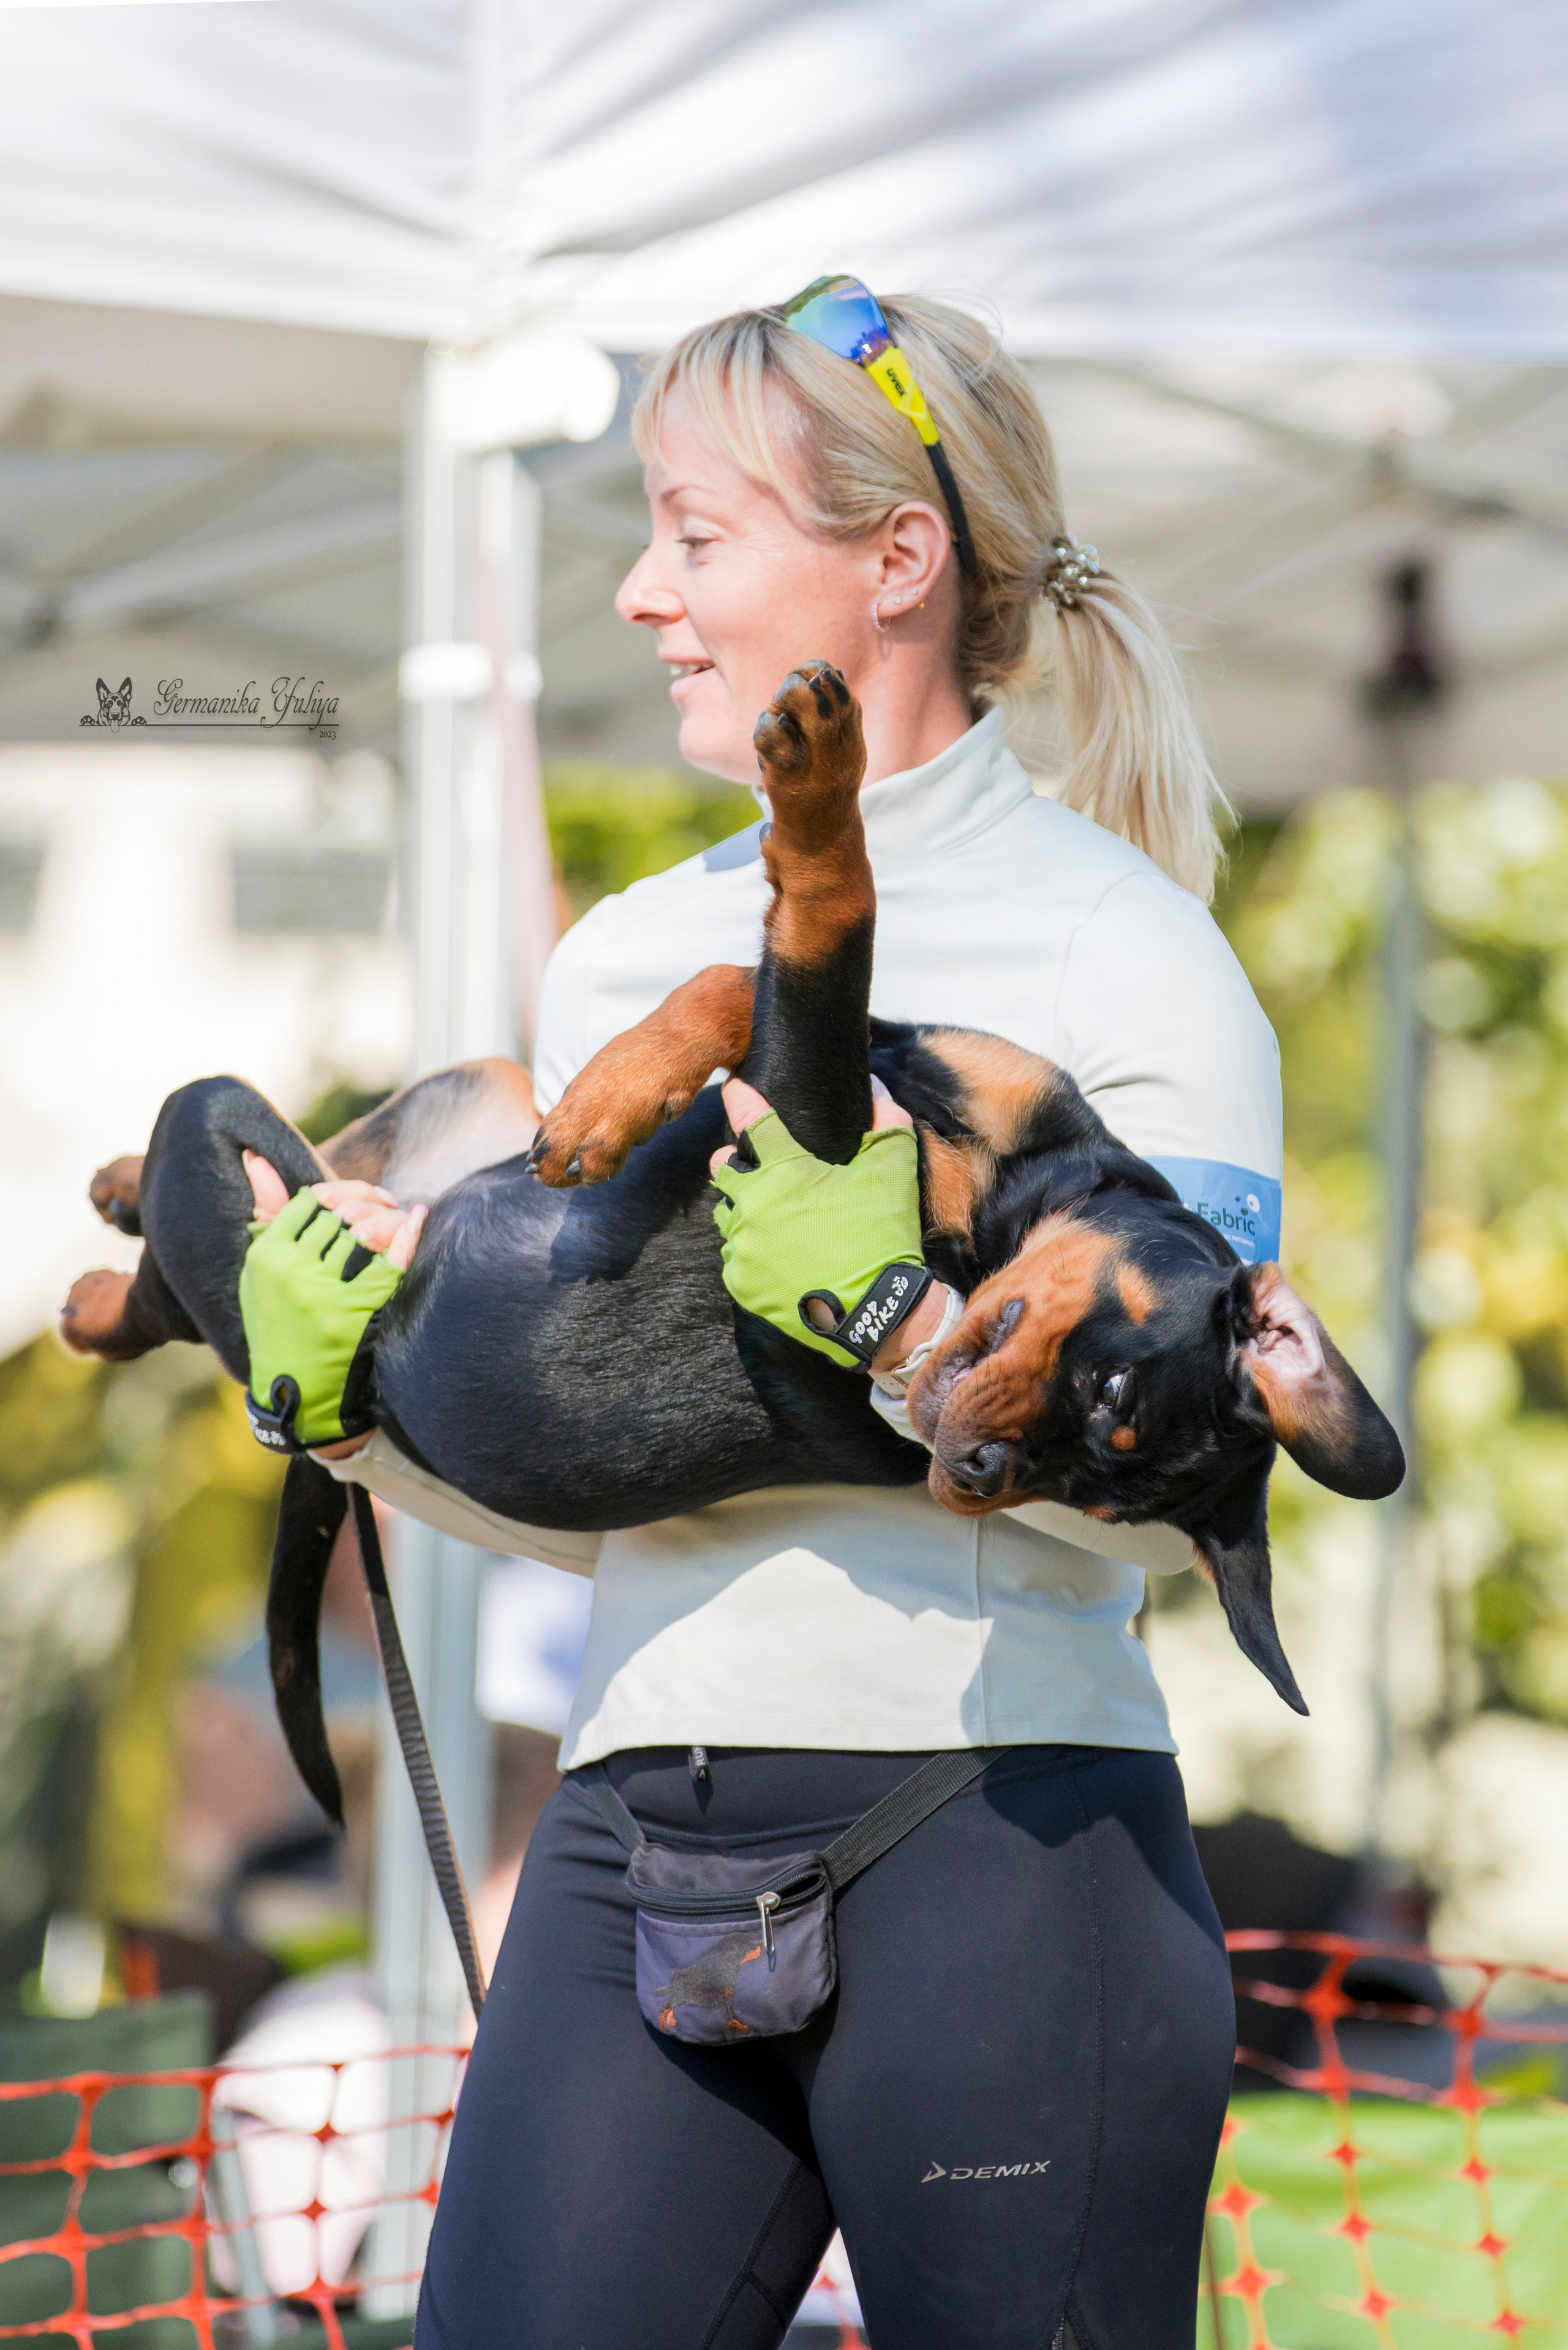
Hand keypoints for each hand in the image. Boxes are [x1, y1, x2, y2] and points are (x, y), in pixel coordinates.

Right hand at [238, 1159, 426, 1454]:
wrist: (296, 1394)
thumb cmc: (279, 1326)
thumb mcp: (261, 1275)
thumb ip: (267, 1215)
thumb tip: (255, 1156)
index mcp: (264, 1257)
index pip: (311, 1202)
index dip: (341, 1193)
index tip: (358, 1198)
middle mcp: (291, 1271)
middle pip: (342, 1213)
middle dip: (370, 1203)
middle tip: (387, 1204)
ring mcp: (325, 1293)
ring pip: (367, 1230)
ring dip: (389, 1217)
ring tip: (398, 1215)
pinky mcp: (358, 1312)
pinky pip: (391, 1259)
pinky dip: (408, 1233)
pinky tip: (418, 1218)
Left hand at [709, 1076, 943, 1368]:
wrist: (876, 1313)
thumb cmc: (883, 1236)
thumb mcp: (894, 1172)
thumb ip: (887, 1121)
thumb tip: (876, 1087)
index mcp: (785, 1170)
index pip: (753, 1120)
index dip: (740, 1098)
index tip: (731, 1086)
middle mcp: (752, 1204)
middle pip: (723, 1169)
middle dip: (735, 1163)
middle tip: (757, 1168)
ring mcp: (743, 1246)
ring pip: (727, 1216)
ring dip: (744, 1211)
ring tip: (775, 1220)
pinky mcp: (741, 1283)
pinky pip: (733, 1258)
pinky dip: (751, 1253)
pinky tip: (777, 1257)